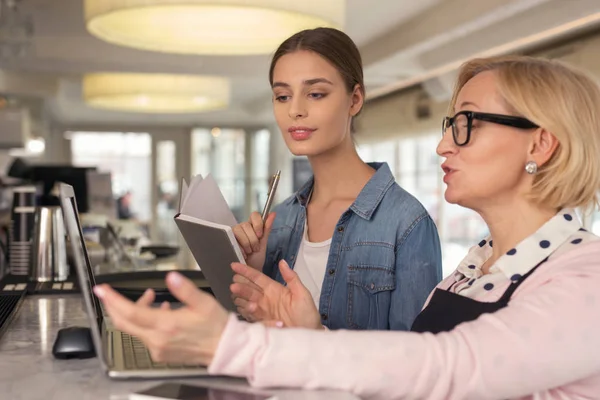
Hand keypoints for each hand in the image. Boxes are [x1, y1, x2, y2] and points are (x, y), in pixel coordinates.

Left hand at [93, 271, 229, 365]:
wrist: (224, 349)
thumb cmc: (216, 326)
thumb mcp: (204, 302)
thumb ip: (185, 289)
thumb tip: (171, 276)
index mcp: (167, 325)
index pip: (131, 312)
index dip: (113, 300)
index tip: (102, 290)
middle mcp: (158, 339)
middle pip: (124, 322)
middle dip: (114, 306)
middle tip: (108, 293)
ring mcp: (157, 348)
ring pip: (134, 329)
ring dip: (134, 311)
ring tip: (148, 297)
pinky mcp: (160, 354)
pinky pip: (144, 336)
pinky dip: (144, 322)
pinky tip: (159, 312)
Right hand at [230, 260, 321, 329]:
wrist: (309, 334)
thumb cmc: (307, 314)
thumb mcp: (302, 294)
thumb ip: (292, 278)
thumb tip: (282, 261)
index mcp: (273, 289)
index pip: (256, 277)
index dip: (245, 270)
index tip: (233, 265)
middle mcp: (265, 298)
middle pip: (247, 289)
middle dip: (240, 286)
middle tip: (235, 286)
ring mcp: (262, 311)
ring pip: (245, 302)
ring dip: (243, 300)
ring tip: (252, 304)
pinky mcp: (261, 323)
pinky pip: (249, 316)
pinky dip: (248, 312)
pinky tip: (254, 311)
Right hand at [232, 212, 275, 270]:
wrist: (250, 272)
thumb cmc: (256, 258)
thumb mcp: (263, 243)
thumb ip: (267, 228)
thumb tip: (273, 213)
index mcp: (252, 226)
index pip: (254, 215)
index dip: (258, 224)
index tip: (260, 235)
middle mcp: (242, 227)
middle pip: (246, 224)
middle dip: (253, 239)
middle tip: (255, 249)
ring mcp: (233, 233)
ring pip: (239, 230)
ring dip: (246, 243)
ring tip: (248, 252)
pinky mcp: (227, 240)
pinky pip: (233, 238)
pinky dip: (240, 247)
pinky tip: (243, 254)